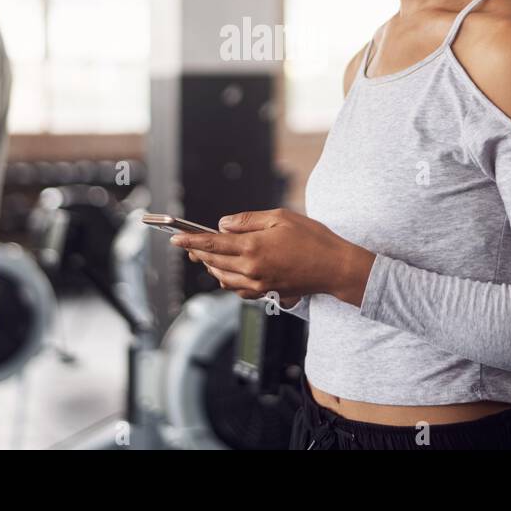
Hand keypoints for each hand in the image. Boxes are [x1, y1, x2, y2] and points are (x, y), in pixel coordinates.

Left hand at [170, 207, 375, 306]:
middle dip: (198, 253)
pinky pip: (237, 289)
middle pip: (213, 262)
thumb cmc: (313, 239)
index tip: (176, 239)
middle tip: (189, 245)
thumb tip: (224, 224)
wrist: (335, 268)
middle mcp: (252, 269)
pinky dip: (228, 280)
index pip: (212, 244)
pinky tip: (229, 272)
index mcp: (253, 248)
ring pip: (222, 278)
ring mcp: (258, 284)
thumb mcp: (280, 217)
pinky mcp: (266, 292)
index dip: (191, 241)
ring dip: (211, 267)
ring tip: (207, 256)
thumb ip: (248, 220)